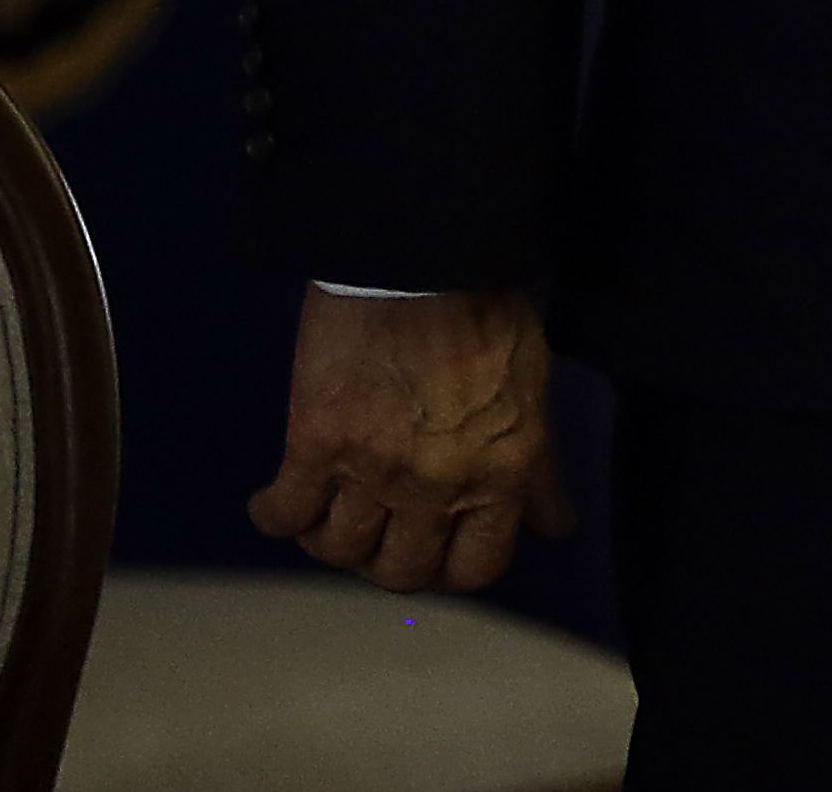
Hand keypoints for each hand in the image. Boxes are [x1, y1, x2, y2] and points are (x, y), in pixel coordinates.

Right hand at [247, 287, 567, 593]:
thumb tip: (555, 527)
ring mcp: (374, 470)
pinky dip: (275, 516)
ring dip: (334, 538)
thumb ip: (541, 466)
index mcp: (503, 472)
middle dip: (390, 560)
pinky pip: (286, 514)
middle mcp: (441, 485)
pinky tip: (276, 502)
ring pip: (340, 551)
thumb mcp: (535, 390)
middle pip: (400, 572)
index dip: (452, 567)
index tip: (438, 549)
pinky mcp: (316, 443)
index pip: (476, 569)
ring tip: (333, 511)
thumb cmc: (491, 312)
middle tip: (382, 531)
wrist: (422, 258)